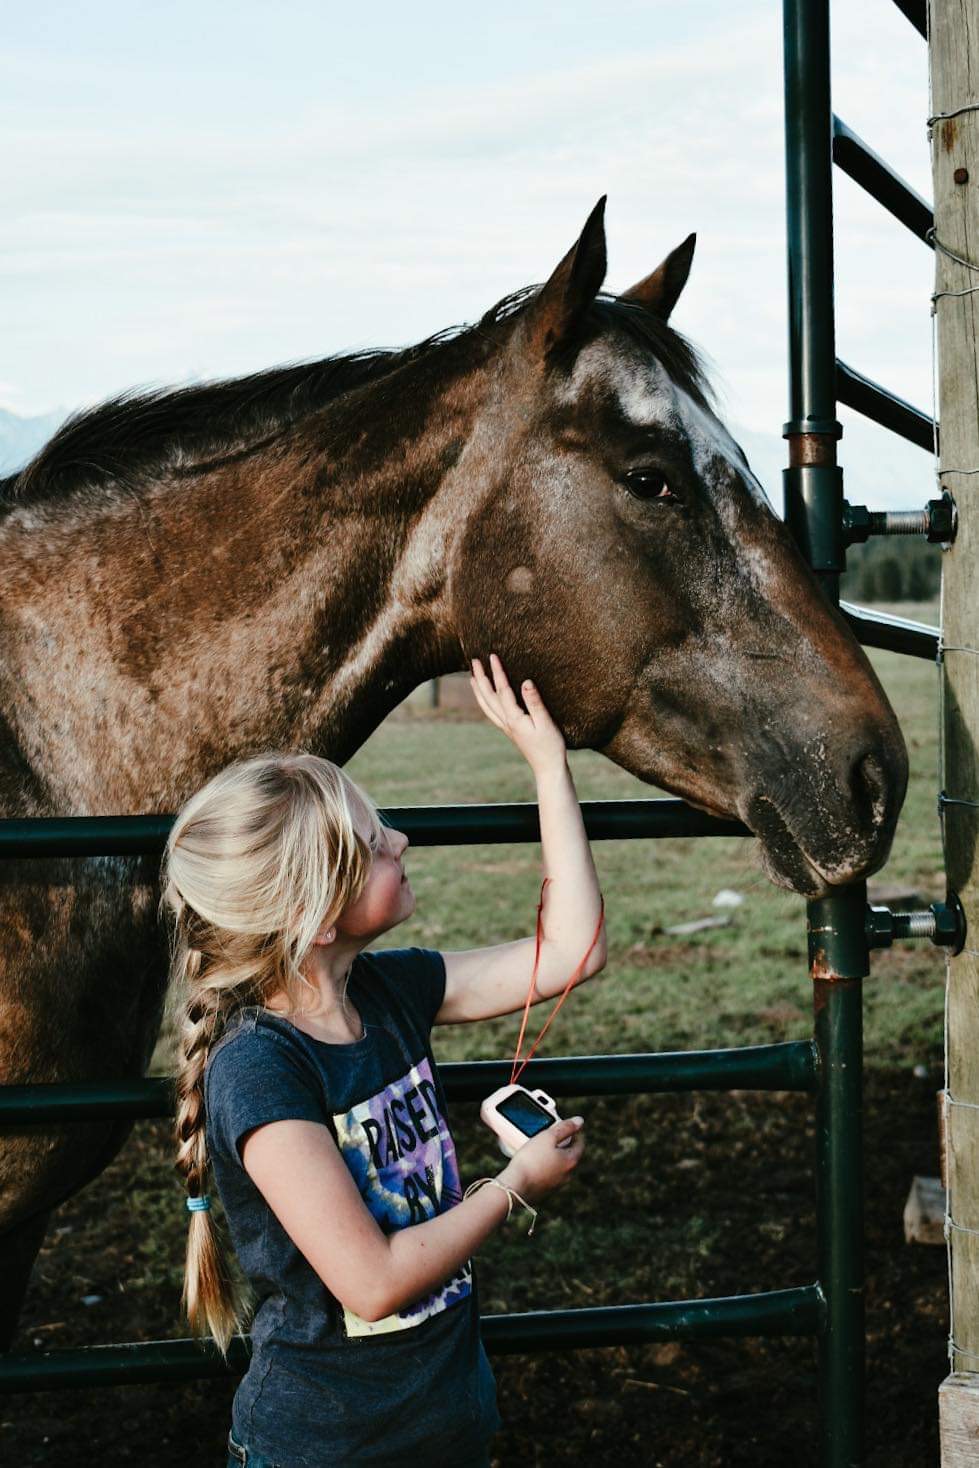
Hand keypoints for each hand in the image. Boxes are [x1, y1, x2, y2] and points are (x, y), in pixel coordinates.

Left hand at [469, 653, 566, 775]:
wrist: (548, 768)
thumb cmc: (551, 746)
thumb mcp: (546, 723)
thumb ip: (535, 702)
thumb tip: (526, 682)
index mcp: (514, 718)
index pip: (502, 690)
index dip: (497, 672)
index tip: (492, 656)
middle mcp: (506, 722)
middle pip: (488, 696)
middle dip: (481, 677)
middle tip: (474, 660)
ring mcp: (506, 727)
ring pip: (486, 705)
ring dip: (479, 690)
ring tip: (472, 676)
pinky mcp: (510, 730)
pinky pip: (491, 713)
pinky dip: (485, 702)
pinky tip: (486, 698)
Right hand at [498, 1116, 584, 1205]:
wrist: (515, 1187)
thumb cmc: (531, 1160)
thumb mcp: (547, 1137)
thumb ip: (565, 1127)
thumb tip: (580, 1121)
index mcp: (571, 1161)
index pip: (580, 1143)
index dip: (575, 1132)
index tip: (567, 1126)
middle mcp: (567, 1175)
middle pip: (569, 1155)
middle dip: (563, 1143)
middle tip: (553, 1134)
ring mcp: (556, 1185)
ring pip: (558, 1165)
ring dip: (553, 1155)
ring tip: (540, 1146)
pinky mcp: (544, 1191)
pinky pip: (548, 1174)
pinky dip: (544, 1166)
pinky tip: (533, 1162)